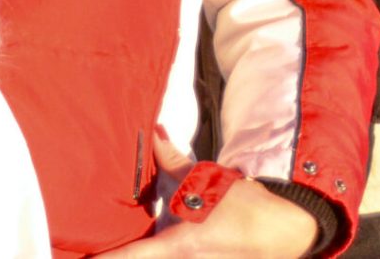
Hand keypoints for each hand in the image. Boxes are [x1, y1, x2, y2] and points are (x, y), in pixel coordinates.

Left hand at [110, 134, 323, 257]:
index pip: (130, 257)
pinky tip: (154, 238)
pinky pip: (174, 258)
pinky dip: (161, 250)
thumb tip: (153, 133)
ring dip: (142, 248)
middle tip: (93, 247)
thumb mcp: (208, 181)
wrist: (287, 231)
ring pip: (159, 258)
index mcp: (179, 246)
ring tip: (116, 245)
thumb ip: (173, 159)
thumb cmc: (247, 208)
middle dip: (120, 252)